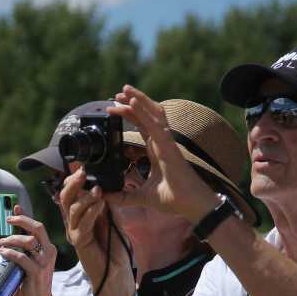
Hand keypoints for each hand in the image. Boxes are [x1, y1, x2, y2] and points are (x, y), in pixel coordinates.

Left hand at [0, 209, 58, 295]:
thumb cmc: (31, 282)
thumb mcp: (29, 261)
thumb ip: (23, 249)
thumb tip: (9, 235)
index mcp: (48, 248)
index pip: (38, 226)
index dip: (25, 216)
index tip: (13, 208)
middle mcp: (49, 252)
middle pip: (37, 228)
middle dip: (21, 221)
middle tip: (6, 221)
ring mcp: (44, 262)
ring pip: (29, 242)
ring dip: (13, 239)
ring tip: (1, 243)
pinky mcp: (37, 273)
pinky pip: (23, 258)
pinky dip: (10, 253)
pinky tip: (2, 253)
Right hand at [60, 169, 134, 295]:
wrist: (116, 272)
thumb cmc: (114, 248)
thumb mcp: (113, 219)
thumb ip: (107, 204)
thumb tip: (106, 185)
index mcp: (80, 215)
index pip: (71, 192)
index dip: (73, 179)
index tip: (81, 165)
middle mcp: (73, 222)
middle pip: (65, 197)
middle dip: (73, 183)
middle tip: (82, 172)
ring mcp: (74, 232)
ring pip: (72, 209)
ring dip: (85, 197)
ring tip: (98, 190)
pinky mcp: (79, 242)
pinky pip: (82, 224)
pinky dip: (91, 212)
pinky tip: (101, 205)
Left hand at [107, 85, 218, 221]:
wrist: (191, 205)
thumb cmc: (174, 199)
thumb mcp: (142, 197)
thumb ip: (124, 196)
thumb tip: (105, 196)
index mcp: (157, 150)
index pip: (142, 125)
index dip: (131, 114)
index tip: (115, 107)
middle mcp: (162, 142)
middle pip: (147, 115)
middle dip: (132, 102)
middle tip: (116, 94)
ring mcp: (166, 142)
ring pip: (152, 114)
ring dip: (138, 100)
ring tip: (124, 90)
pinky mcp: (169, 147)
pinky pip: (154, 125)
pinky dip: (143, 113)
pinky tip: (132, 103)